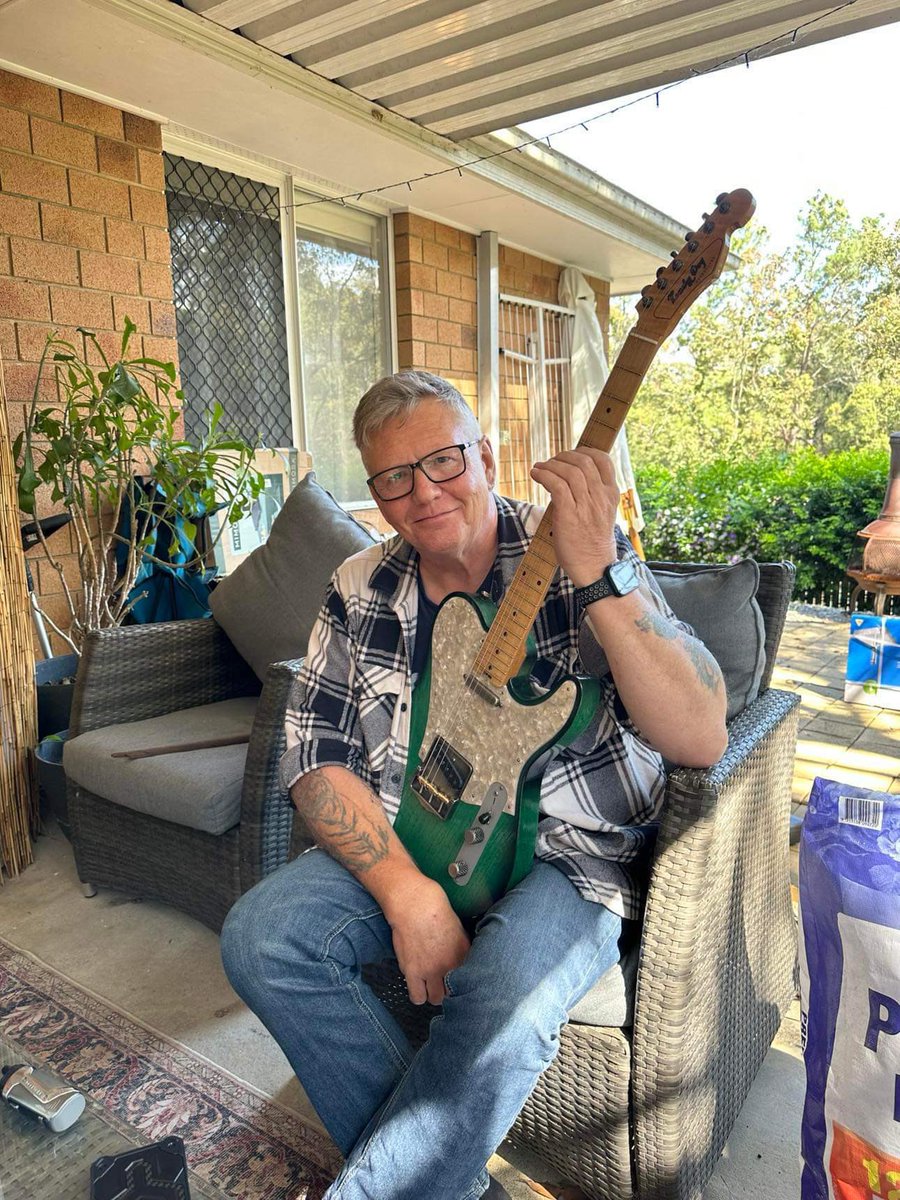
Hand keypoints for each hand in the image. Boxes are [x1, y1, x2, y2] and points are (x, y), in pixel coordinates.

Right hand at [384, 875, 470, 1004]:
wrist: (413, 903)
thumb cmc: (435, 906)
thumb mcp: (458, 926)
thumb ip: (462, 946)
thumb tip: (464, 957)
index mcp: (464, 953)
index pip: (471, 979)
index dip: (466, 981)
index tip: (462, 980)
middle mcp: (449, 965)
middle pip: (454, 993)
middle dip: (450, 990)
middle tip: (445, 983)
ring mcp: (430, 970)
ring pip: (436, 999)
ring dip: (434, 994)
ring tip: (431, 985)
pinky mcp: (412, 971)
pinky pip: (417, 997)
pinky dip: (418, 994)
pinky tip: (418, 985)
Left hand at [530, 448, 618, 586]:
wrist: (594, 568)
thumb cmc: (593, 542)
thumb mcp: (601, 513)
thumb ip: (592, 494)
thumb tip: (571, 477)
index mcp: (611, 494)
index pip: (603, 459)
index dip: (583, 451)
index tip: (569, 455)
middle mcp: (600, 496)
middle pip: (583, 461)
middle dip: (562, 457)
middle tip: (551, 463)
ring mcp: (586, 505)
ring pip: (568, 471)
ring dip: (550, 465)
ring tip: (539, 468)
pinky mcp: (569, 515)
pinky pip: (556, 485)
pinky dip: (543, 475)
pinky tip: (536, 475)